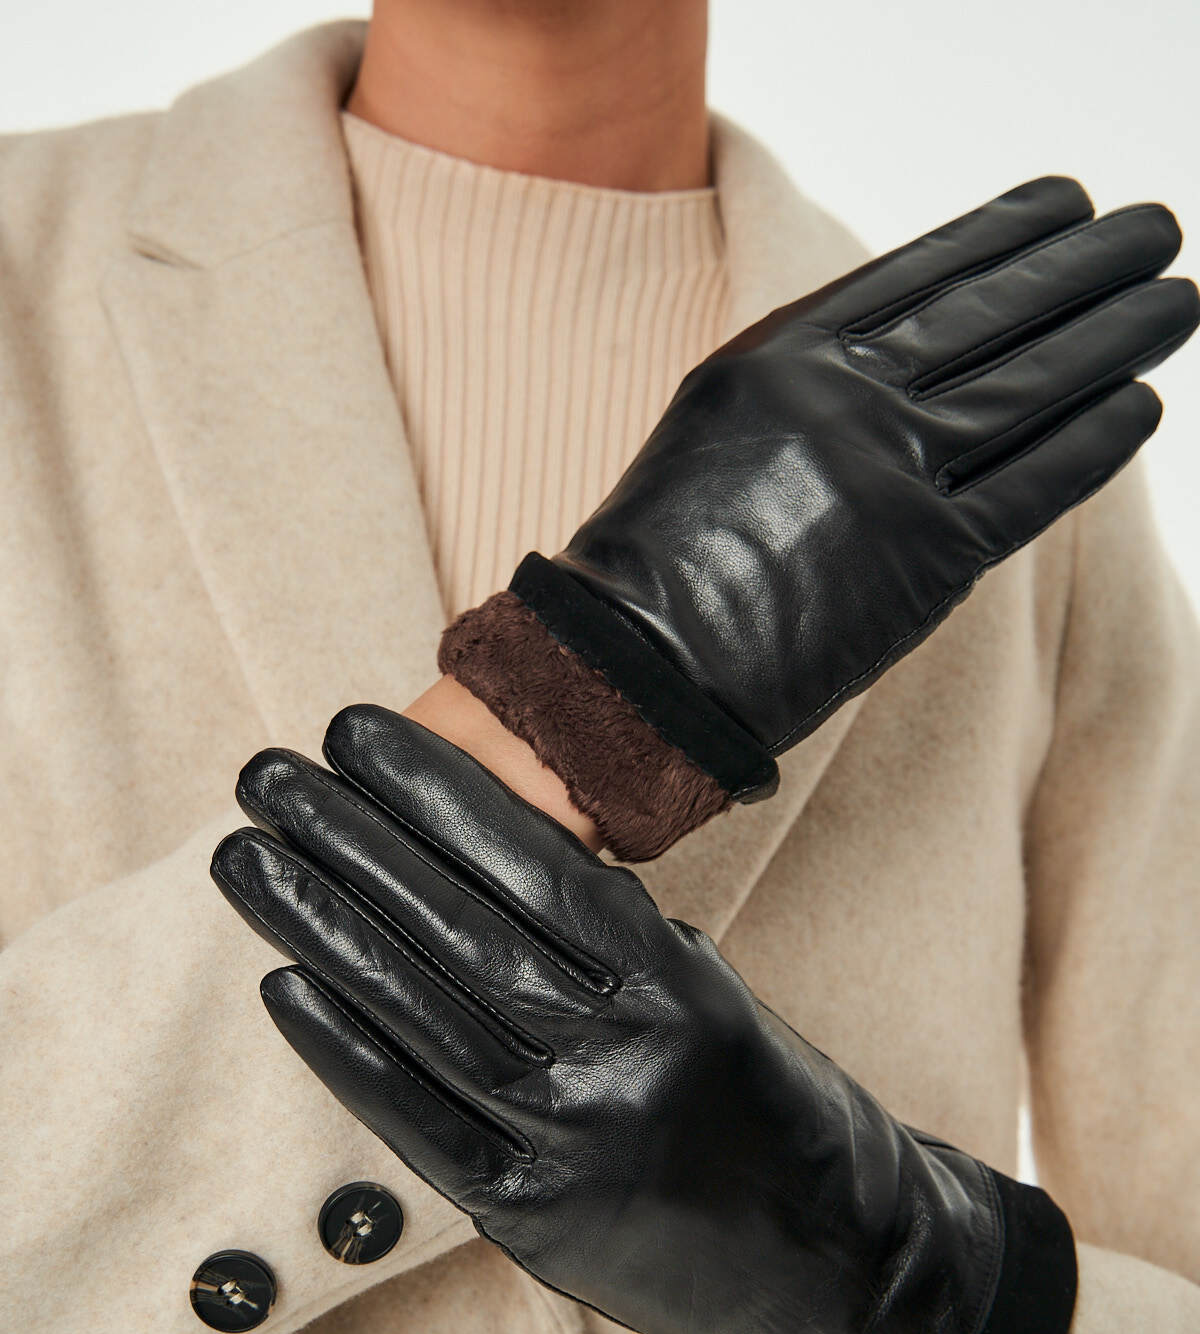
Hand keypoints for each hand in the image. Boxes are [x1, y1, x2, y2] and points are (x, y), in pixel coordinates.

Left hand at [210, 705, 1076, 1333]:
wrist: (843, 1269)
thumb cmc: (773, 1111)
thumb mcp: (709, 995)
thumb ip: (606, 943)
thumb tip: (483, 867)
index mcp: (677, 982)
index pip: (536, 863)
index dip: (435, 793)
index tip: (355, 733)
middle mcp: (624, 1057)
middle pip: (461, 929)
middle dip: (352, 841)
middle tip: (269, 774)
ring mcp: (573, 1145)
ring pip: (426, 1014)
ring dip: (324, 929)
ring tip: (248, 859)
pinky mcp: (534, 1223)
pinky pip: (421, 1123)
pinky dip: (346, 1052)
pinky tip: (283, 984)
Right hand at [440, 175, 1198, 855]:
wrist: (633, 667)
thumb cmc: (660, 566)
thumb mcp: (715, 429)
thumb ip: (807, 392)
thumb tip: (904, 379)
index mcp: (778, 353)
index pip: (918, 275)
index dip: (1001, 237)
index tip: (1058, 209)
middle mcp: (840, 396)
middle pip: (991, 314)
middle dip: (1083, 267)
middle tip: (1149, 233)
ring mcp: (888, 470)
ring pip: (1029, 385)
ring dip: (1114, 335)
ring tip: (1172, 298)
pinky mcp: (928, 555)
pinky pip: (1032, 483)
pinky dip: (1093, 441)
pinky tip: (1140, 404)